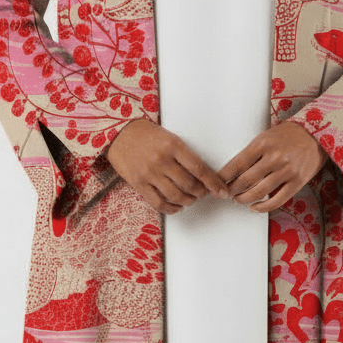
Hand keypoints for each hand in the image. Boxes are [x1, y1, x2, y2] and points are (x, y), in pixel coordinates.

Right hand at [105, 118, 231, 214]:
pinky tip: (177, 206)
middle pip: (190, 185)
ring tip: (192, 199)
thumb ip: (184, 154)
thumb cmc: (148, 134)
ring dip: (189, 201)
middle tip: (205, 193)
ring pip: (176, 196)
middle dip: (202, 193)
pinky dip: (172, 208)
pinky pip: (159, 203)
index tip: (223, 191)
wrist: (119, 133)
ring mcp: (149, 173)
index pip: (199, 168)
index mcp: (174, 145)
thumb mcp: (170, 137)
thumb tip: (203, 175)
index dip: (214, 183)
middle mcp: (162, 160)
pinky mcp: (138, 184)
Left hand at [217, 120, 327, 212]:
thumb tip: (233, 172)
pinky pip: (277, 200)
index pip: (236, 164)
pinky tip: (254, 207)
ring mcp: (286, 170)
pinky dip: (262, 207)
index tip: (215, 183)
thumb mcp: (266, 136)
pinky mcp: (297, 182)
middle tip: (224, 193)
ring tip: (238, 199)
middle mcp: (274, 157)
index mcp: (263, 143)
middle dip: (231, 190)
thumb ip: (252, 153)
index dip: (223, 177)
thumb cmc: (288, 135)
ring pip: (258, 192)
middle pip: (245, 180)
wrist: (316, 134)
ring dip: (244, 199)